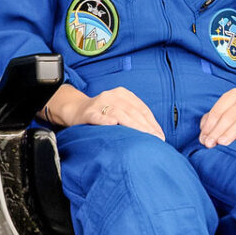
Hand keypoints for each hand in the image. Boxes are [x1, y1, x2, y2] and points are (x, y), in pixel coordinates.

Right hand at [46, 84, 164, 139]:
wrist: (75, 109)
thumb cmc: (102, 113)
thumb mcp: (120, 109)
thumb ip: (134, 116)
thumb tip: (155, 133)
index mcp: (123, 94)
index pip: (141, 109)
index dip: (152, 123)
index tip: (160, 136)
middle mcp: (112, 96)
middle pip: (133, 111)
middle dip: (146, 127)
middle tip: (155, 140)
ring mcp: (99, 104)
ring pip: (119, 114)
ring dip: (132, 126)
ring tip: (142, 136)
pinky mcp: (88, 113)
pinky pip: (98, 117)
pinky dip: (105, 120)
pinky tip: (112, 124)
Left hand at [197, 88, 235, 147]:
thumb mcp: (227, 113)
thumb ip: (213, 120)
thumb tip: (204, 134)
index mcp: (232, 96)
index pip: (218, 111)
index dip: (209, 126)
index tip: (203, 140)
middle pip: (229, 116)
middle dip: (217, 131)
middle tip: (210, 144)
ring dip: (231, 131)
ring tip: (222, 142)